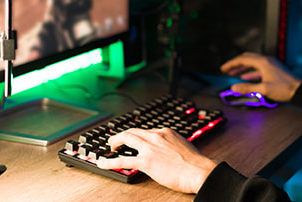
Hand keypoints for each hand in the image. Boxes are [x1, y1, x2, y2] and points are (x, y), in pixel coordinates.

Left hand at [96, 128, 217, 193]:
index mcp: (167, 132)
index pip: (147, 131)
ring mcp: (150, 148)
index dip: (138, 136)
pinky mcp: (146, 161)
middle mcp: (157, 136)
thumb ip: (172, 145)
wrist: (199, 171)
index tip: (134, 139)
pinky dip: (110, 161)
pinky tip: (102, 163)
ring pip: (126, 139)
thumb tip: (167, 152)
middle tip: (116, 141)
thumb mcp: (184, 146)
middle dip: (122, 135)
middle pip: (133, 131)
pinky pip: (123, 160)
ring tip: (110, 147)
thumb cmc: (195, 164)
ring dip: (115, 141)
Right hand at [220, 52, 301, 101]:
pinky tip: (247, 78)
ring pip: (252, 63)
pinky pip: (258, 68)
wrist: (299, 90)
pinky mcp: (273, 70)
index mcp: (263, 62)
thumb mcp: (264, 89)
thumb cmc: (285, 88)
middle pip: (247, 59)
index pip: (243, 59)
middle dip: (236, 64)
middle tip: (226, 69)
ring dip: (242, 68)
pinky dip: (250, 72)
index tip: (223, 68)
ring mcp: (270, 65)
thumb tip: (234, 87)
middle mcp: (267, 61)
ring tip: (234, 73)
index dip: (231, 64)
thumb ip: (248, 88)